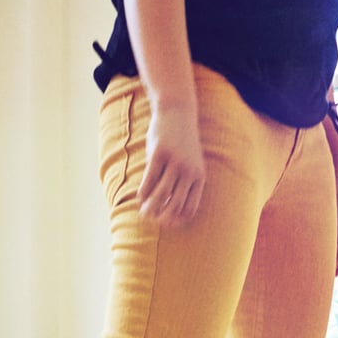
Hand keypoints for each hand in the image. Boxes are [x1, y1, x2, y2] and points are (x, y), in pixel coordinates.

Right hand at [139, 98, 204, 227]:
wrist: (177, 113)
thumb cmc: (183, 142)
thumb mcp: (191, 162)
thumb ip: (185, 183)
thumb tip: (171, 208)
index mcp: (199, 177)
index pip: (189, 208)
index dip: (177, 220)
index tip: (166, 224)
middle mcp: (188, 171)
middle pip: (174, 205)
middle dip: (161, 217)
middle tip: (151, 220)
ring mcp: (173, 163)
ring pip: (160, 194)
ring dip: (150, 207)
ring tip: (143, 212)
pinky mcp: (158, 155)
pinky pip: (149, 180)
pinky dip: (143, 192)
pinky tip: (139, 197)